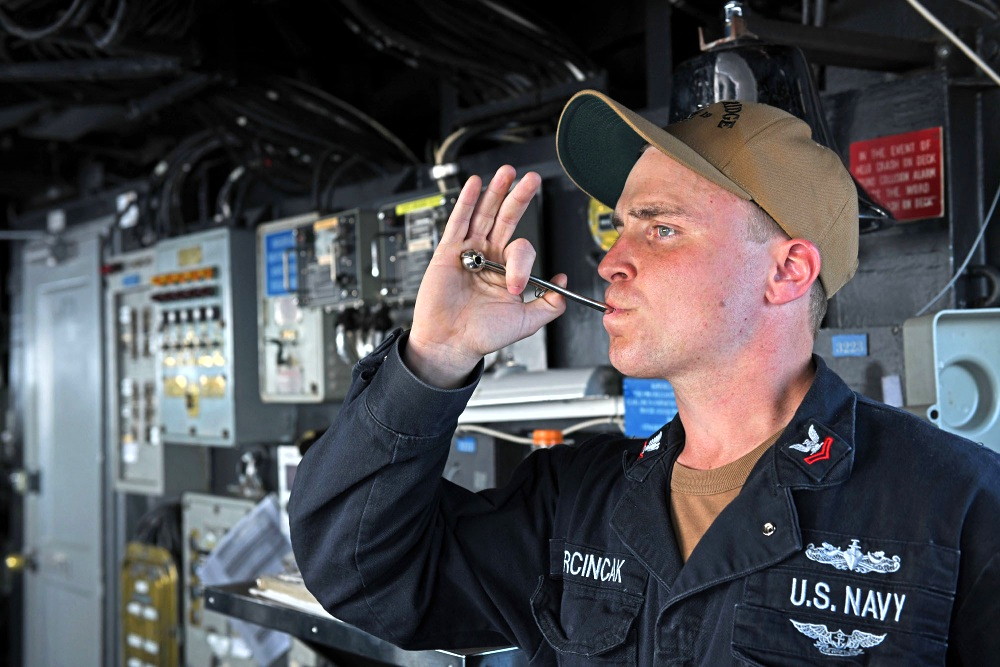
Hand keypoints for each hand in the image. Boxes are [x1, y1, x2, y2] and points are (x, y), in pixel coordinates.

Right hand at [405, 165, 566, 387]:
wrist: (451, 344)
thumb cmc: (482, 336)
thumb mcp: (527, 322)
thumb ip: (550, 305)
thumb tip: (562, 281)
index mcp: (507, 271)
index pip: (522, 249)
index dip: (522, 263)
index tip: (516, 286)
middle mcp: (489, 258)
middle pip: (506, 219)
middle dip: (519, 198)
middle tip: (531, 179)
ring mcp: (468, 252)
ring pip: (484, 214)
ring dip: (495, 192)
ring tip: (508, 173)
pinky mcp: (448, 252)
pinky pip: (458, 222)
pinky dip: (466, 202)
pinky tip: (475, 185)